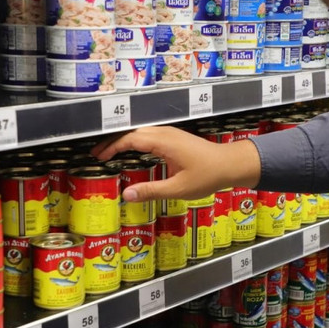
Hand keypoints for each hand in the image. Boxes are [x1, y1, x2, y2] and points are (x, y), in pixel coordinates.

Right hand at [92, 126, 260, 201]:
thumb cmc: (207, 176)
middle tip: (98, 154)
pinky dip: (136, 141)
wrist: (230, 164)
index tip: (99, 157)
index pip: (130, 139)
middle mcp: (165, 133)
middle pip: (132, 133)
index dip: (112, 147)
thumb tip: (126, 195)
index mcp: (163, 142)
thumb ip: (151, 191)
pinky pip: (149, 135)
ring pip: (141, 132)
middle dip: (113, 142)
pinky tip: (132, 152)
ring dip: (124, 141)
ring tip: (110, 153)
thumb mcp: (178, 188)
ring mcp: (171, 133)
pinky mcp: (175, 137)